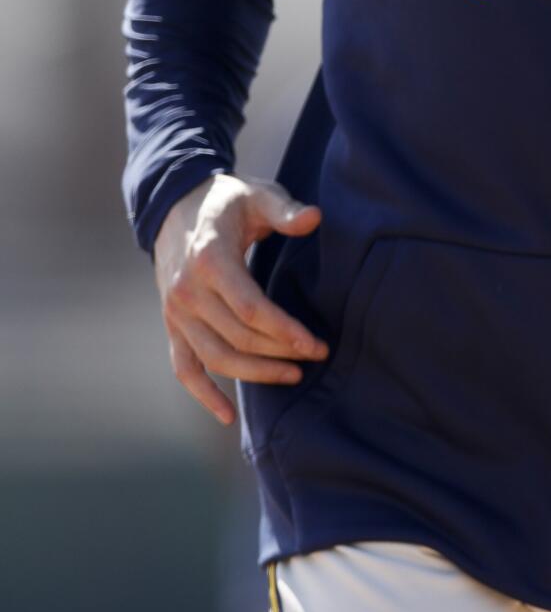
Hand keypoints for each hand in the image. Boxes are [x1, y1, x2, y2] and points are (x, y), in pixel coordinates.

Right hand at [153, 172, 327, 426]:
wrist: (175, 207)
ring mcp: (176, 312)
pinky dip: (203, 395)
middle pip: (238, 337)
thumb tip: (315, 218)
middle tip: (317, 354)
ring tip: (294, 375)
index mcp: (210, 259)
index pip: (249, 308)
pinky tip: (227, 416)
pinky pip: (184, 368)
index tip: (315, 343)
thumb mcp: (257, 195)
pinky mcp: (172, 325)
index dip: (284, 330)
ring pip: (216, 357)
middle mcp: (187, 291)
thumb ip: (285, 210)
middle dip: (280, 352)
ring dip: (256, 373)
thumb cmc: (226, 202)